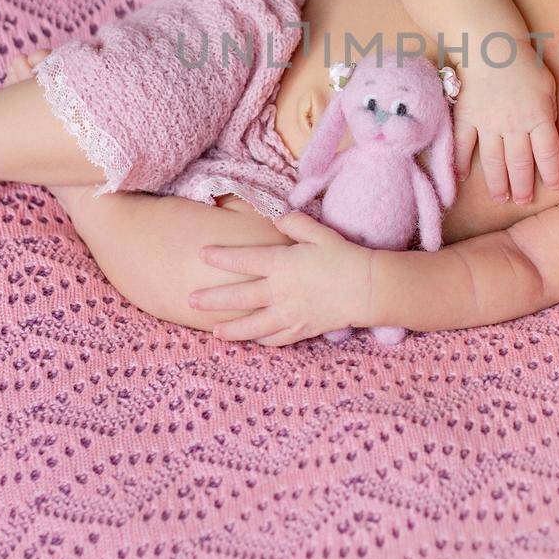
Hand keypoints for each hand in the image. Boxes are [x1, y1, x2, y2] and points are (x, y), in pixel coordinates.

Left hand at [188, 212, 373, 346]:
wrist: (367, 287)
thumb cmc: (343, 256)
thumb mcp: (319, 232)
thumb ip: (294, 223)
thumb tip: (276, 218)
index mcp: (282, 263)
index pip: (243, 259)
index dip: (221, 257)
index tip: (202, 255)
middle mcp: (280, 291)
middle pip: (239, 297)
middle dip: (212, 299)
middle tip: (190, 300)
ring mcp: (289, 313)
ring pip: (252, 325)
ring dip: (230, 329)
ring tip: (213, 331)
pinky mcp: (301, 329)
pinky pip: (275, 338)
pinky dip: (261, 340)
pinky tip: (251, 340)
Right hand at [454, 42, 558, 203]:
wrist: (492, 46)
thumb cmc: (525, 62)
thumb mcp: (549, 86)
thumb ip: (549, 112)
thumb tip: (548, 133)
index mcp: (539, 118)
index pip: (548, 153)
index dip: (552, 172)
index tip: (554, 186)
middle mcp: (515, 127)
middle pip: (520, 163)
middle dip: (523, 185)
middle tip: (523, 200)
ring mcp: (488, 125)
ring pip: (494, 161)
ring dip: (498, 183)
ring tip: (501, 198)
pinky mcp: (467, 118)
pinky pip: (463, 145)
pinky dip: (461, 162)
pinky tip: (463, 177)